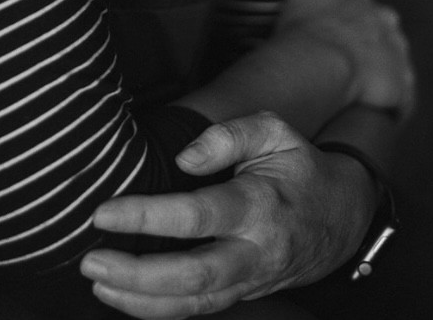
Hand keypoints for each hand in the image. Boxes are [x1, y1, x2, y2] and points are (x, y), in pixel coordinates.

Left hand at [80, 111, 375, 317]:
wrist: (342, 216)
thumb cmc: (299, 166)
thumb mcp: (273, 131)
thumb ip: (227, 134)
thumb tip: (184, 159)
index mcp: (260, 205)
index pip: (196, 216)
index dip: (146, 216)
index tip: (104, 212)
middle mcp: (255, 251)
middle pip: (192, 277)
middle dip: (135, 274)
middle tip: (90, 259)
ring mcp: (250, 280)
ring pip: (193, 305)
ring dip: (139, 300)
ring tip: (97, 282)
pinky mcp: (243, 294)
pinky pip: (198, 311)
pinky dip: (157, 310)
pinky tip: (123, 296)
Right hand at [273, 0, 414, 117]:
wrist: (319, 63)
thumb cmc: (305, 28)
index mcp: (363, 2)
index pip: (366, 11)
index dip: (353, 26)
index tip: (340, 37)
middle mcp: (386, 25)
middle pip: (385, 36)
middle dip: (374, 47)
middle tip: (351, 64)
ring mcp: (396, 57)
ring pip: (395, 65)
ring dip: (383, 74)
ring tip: (361, 91)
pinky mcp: (401, 88)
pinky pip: (401, 98)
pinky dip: (391, 103)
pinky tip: (374, 109)